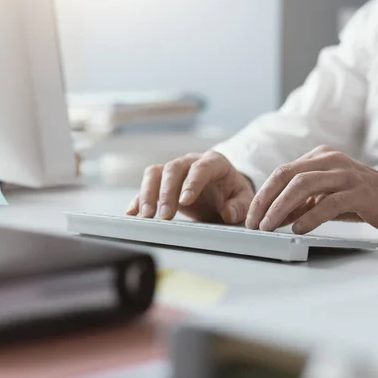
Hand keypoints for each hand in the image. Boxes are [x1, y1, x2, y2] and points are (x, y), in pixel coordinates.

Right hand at [126, 151, 254, 223]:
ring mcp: (175, 171)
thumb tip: (228, 213)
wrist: (224, 190)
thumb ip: (239, 206)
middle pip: (173, 169)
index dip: (192, 183)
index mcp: (214, 162)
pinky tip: (132, 213)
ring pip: (155, 173)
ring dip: (148, 194)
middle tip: (165, 216)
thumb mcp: (244, 199)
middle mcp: (191, 162)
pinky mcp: (163, 182)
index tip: (185, 201)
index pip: (200, 168)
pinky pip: (147, 186)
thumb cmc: (234, 193)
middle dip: (166, 192)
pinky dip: (139, 199)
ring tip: (147, 216)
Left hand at [245, 146, 377, 234]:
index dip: (262, 195)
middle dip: (265, 200)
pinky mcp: (360, 191)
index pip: (281, 173)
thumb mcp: (327, 198)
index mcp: (320, 157)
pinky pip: (328, 202)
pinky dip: (310, 216)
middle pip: (286, 175)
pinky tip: (298, 229)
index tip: (251, 216)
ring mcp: (345, 174)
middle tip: (254, 223)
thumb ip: (303, 203)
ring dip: (281, 208)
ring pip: (303, 185)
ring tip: (269, 227)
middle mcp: (330, 160)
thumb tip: (275, 217)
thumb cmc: (363, 199)